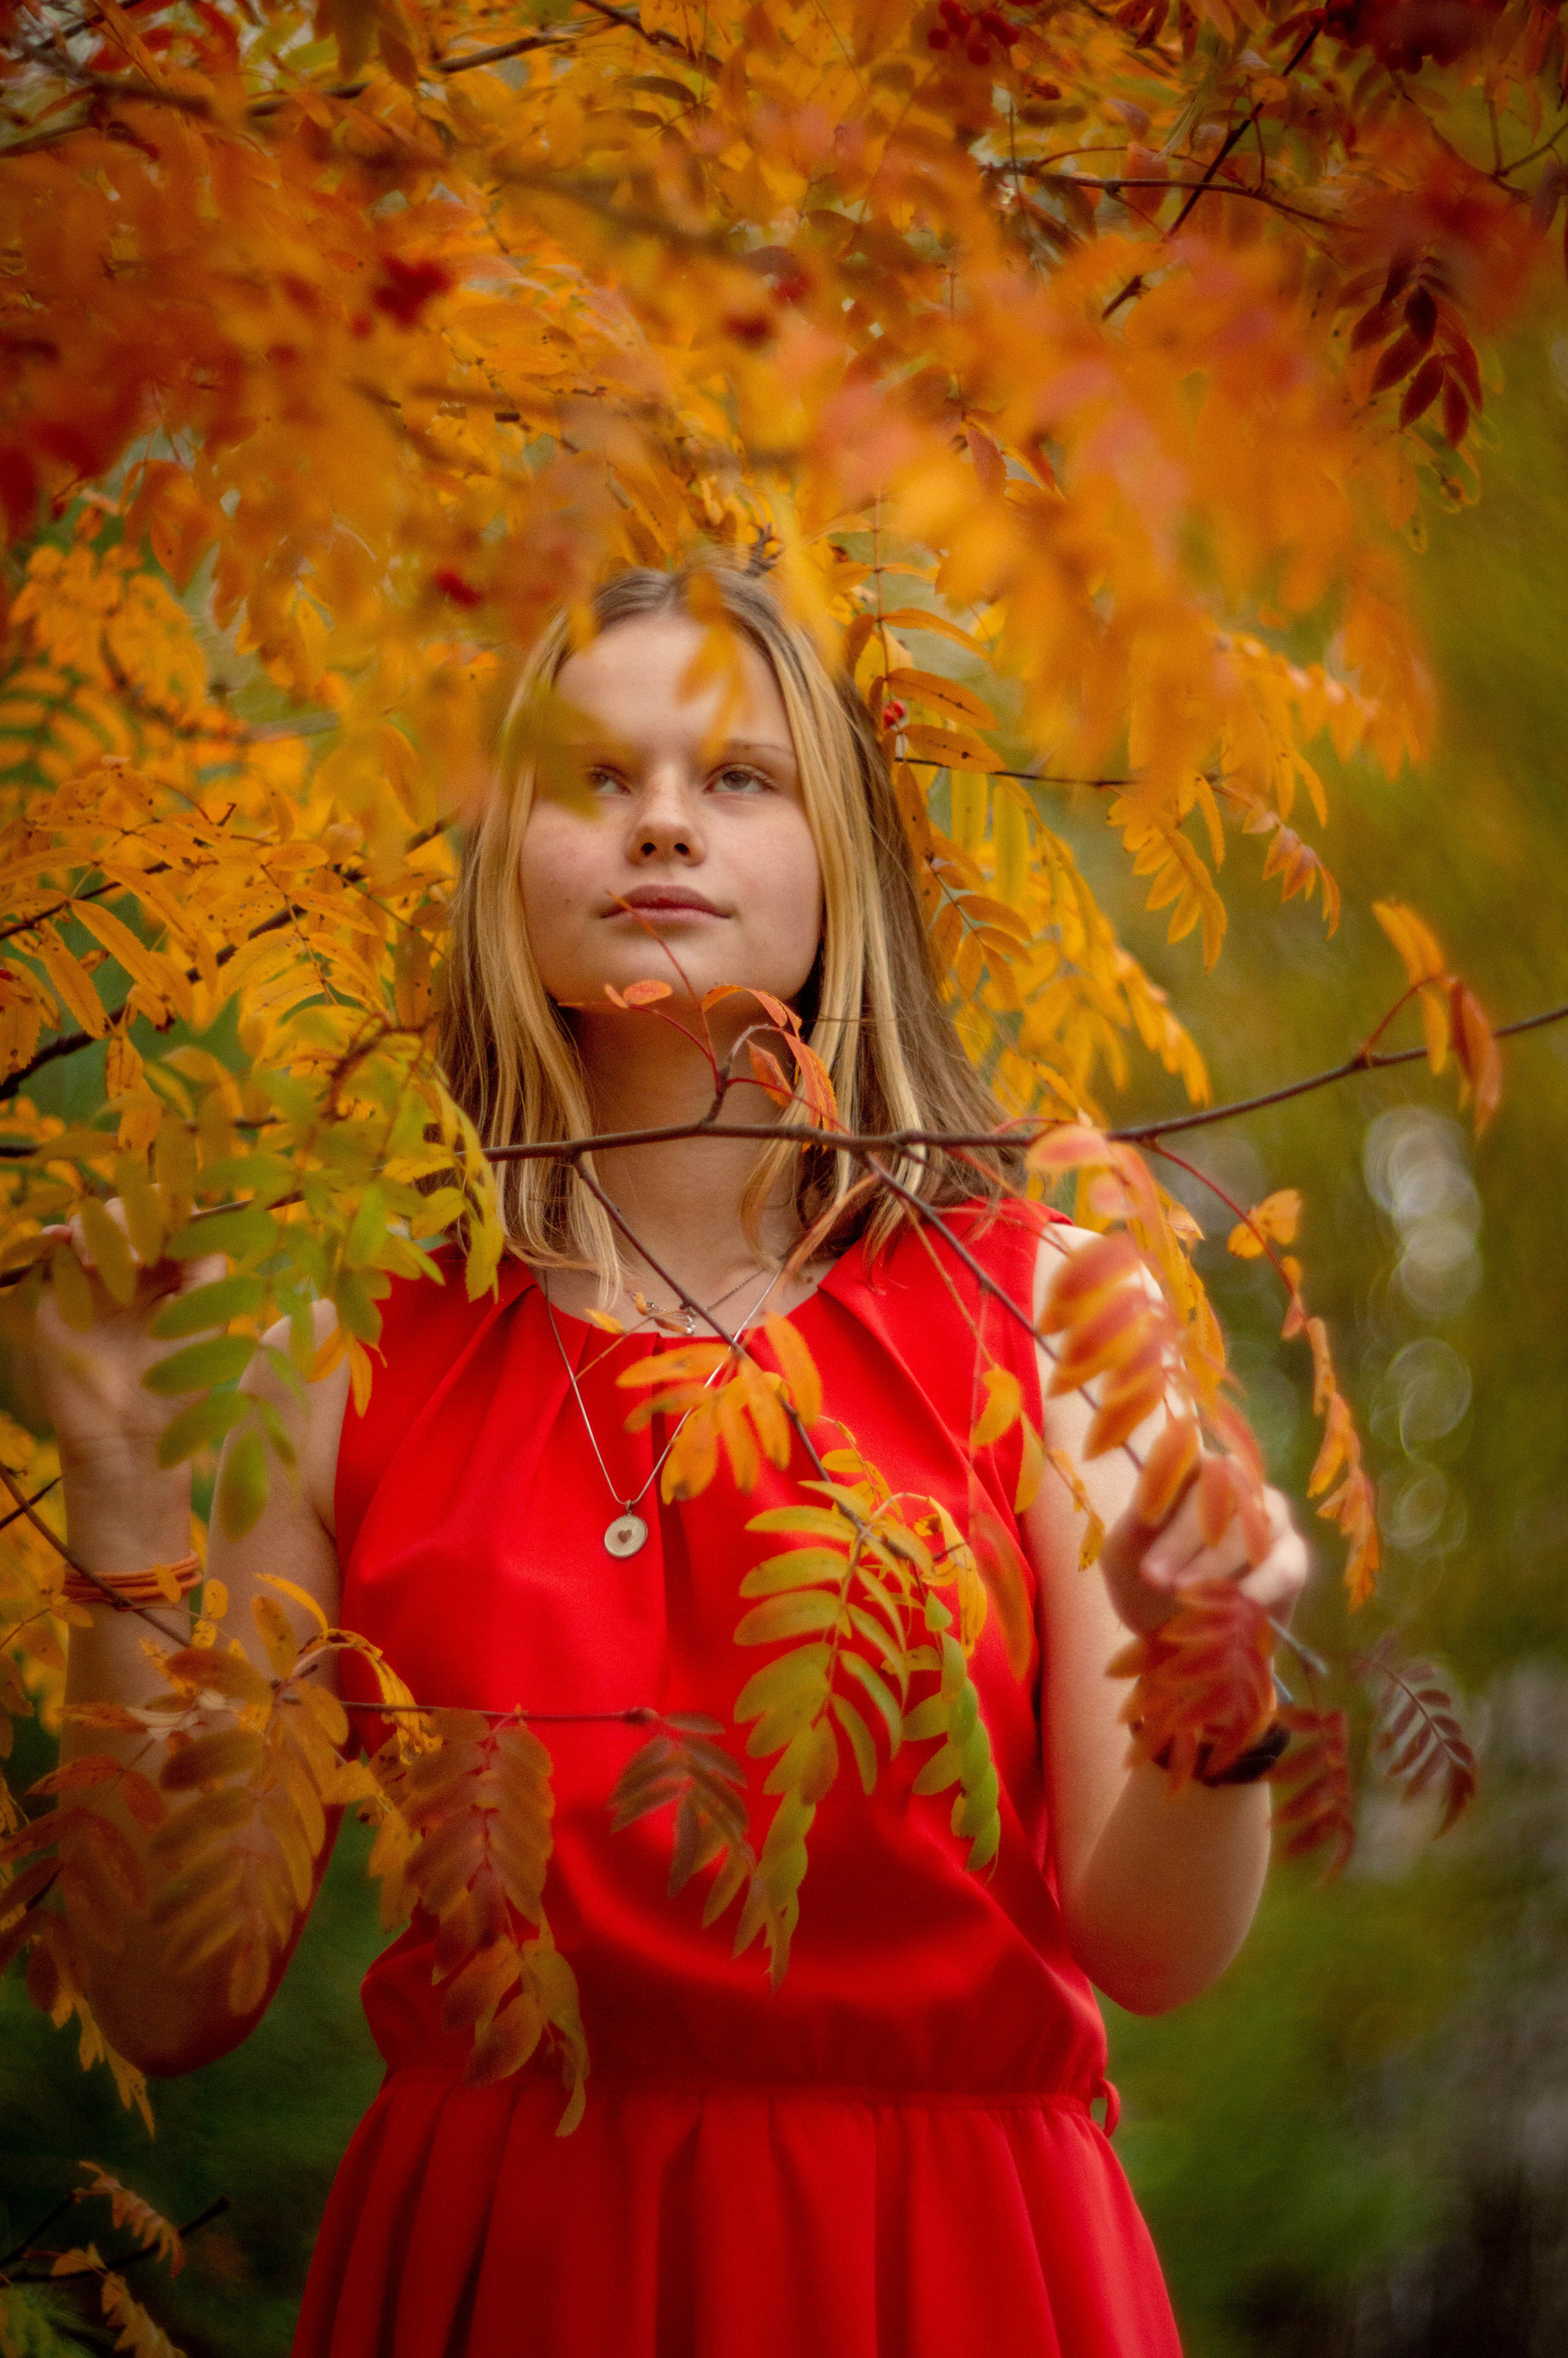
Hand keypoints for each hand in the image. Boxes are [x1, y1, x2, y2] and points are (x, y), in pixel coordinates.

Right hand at [32, 1199, 226, 1474]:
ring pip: (93, 1222)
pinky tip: (59, 1243)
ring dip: (97, 1230)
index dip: (168, 1209)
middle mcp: (139, 1268)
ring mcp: (98, 1278)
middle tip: (135, 1258)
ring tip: (102, 1268)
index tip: (164, 1233)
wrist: (125, 1430)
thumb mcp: (208, 1319)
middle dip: (132, 1218)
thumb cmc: (177, 1380)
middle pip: (132, 1208)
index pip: (172, 1215)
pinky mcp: (62, 1293)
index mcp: (178, 1270)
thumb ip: (209, 1264)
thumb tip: (200, 1218)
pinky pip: (53, 1248)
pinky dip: (56, 1236)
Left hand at [1098, 1473, 1308, 1638]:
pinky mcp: (1292, 1558)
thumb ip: (1134, 1526)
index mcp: (1191, 1471)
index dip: (1168, 1484)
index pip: (1186, 1455)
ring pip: (1253, 1523)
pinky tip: (1233, 1604)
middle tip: (1155, 1577)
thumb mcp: (1124, 1557)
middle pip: (1220, 1489)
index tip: (1144, 1522)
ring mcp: (1270, 1515)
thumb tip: (1150, 1504)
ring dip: (1217, 1559)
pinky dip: (1259, 1586)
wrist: (1177, 1638)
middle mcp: (1236, 1483)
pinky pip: (1284, 1565)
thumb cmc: (1145, 1585)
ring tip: (1184, 1593)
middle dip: (1183, 1536)